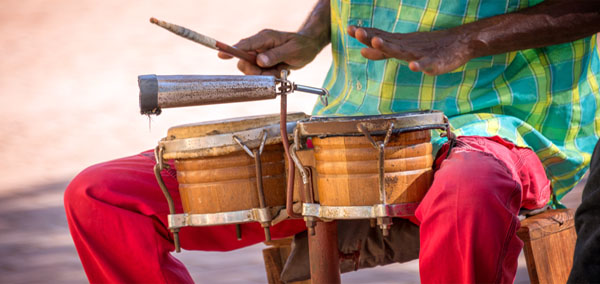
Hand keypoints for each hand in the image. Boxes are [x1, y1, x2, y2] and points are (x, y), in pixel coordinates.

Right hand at [218, 29, 324, 76]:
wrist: (308, 48)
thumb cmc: (302, 46)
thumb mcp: (292, 50)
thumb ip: (276, 55)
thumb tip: (260, 61)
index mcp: (264, 38)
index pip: (244, 44)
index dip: (232, 50)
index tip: (221, 55)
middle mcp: (259, 46)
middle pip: (244, 61)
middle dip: (255, 71)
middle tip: (271, 72)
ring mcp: (260, 54)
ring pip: (252, 71)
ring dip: (265, 75)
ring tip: (280, 70)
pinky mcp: (263, 63)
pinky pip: (260, 74)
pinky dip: (270, 76)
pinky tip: (280, 71)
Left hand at [348, 26, 473, 75]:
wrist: (459, 43)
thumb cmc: (427, 46)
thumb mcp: (403, 47)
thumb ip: (383, 51)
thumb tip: (362, 50)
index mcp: (400, 43)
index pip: (380, 37)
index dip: (365, 34)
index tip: (350, 29)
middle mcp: (408, 46)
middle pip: (387, 42)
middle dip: (372, 38)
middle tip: (358, 32)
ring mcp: (421, 53)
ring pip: (403, 51)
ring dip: (389, 47)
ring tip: (377, 42)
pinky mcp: (436, 62)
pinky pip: (427, 64)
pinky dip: (420, 65)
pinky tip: (414, 66)